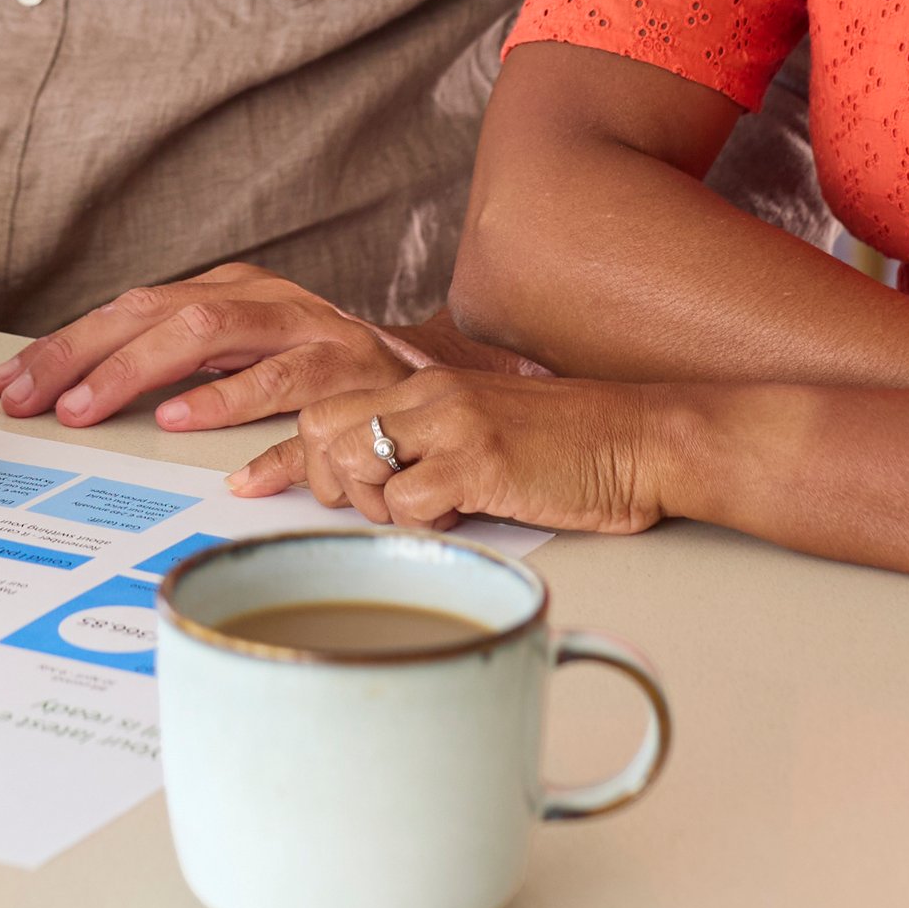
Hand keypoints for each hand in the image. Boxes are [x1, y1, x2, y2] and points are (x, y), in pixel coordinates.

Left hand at [0, 263, 511, 433]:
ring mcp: (312, 335)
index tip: (15, 383)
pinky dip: (232, 410)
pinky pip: (285, 393)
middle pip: (163, 312)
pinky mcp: (349, 377)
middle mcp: (271, 302)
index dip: (69, 344)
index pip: (136, 308)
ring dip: (144, 371)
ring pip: (212, 335)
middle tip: (34, 398)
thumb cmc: (330, 380)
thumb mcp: (252, 359)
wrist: (440, 392)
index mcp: (239, 293)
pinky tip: (187, 428)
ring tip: (93, 406)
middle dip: (87, 354)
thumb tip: (81, 385)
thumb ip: (182, 363)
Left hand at [234, 371, 671, 535]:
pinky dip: (418, 525)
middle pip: (319, 427)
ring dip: (370, 505)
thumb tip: (378, 486)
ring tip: (421, 512)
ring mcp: (452, 422)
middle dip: (322, 480)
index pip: (325, 403)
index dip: (296, 454)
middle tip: (366, 509)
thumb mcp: (487, 428)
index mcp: (426, 382)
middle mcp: (429, 391)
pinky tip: (459, 518)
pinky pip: (405, 502)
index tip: (265, 486)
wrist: (643, 438)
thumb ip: (432, 442)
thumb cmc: (572, 447)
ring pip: (352, 460)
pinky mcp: (479, 459)